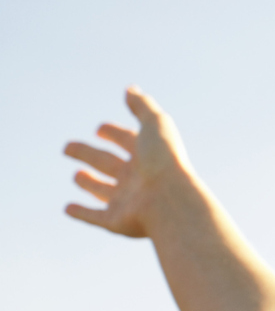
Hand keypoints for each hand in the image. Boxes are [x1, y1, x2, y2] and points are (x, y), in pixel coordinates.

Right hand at [64, 87, 198, 239]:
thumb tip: (130, 88)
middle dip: (88, 154)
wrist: (170, 200)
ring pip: (104, 191)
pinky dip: (81, 213)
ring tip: (77, 175)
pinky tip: (67, 208)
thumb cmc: (164, 160)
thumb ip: (142, 106)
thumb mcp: (155, 124)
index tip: (100, 128)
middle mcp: (138, 178)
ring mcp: (127, 200)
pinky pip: (95, 217)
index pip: (128, 140)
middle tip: (67, 147)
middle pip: (108, 163)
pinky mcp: (117, 221)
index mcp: (148, 155)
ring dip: (89, 184)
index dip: (114, 133)